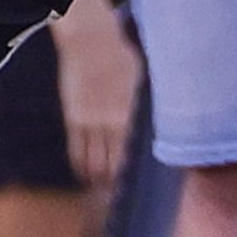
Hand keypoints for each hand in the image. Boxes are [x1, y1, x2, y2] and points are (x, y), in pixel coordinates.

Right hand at [50, 0, 139, 198]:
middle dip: (118, 183)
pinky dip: (81, 166)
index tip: (140, 187)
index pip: (136, 155)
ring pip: (95, 162)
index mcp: (133, 114)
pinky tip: (85, 174)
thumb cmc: (121, 54)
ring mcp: (91, 121)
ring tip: (104, 190)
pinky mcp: (74, 118)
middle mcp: (112, 121)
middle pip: (115, 164)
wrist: (89, 41)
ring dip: (99, 179)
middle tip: (122, 195)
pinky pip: (77, 150)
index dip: (137, 175)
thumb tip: (162, 120)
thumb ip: (146, 106)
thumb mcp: (142, 79)